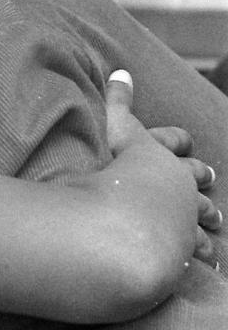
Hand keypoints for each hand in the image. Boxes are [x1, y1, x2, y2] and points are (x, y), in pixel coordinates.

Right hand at [105, 70, 220, 266]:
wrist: (128, 225)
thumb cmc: (118, 174)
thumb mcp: (115, 131)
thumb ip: (117, 101)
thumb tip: (122, 71)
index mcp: (159, 155)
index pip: (171, 140)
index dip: (176, 140)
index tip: (184, 141)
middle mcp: (176, 184)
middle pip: (193, 177)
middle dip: (200, 176)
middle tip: (210, 178)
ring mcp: (181, 217)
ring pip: (199, 215)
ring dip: (206, 216)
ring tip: (214, 221)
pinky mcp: (180, 247)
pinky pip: (195, 250)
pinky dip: (201, 252)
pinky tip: (207, 259)